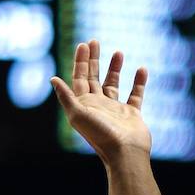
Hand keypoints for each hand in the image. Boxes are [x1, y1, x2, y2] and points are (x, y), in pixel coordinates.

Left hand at [51, 40, 151, 159]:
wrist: (125, 153)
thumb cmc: (101, 135)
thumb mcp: (78, 115)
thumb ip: (66, 96)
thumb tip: (53, 78)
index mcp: (84, 104)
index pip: (79, 78)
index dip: (80, 61)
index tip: (84, 44)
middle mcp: (98, 105)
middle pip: (93, 77)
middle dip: (93, 59)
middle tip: (95, 41)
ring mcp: (115, 109)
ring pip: (113, 84)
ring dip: (114, 68)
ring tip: (118, 52)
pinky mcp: (132, 114)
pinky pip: (136, 94)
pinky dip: (139, 81)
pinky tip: (142, 69)